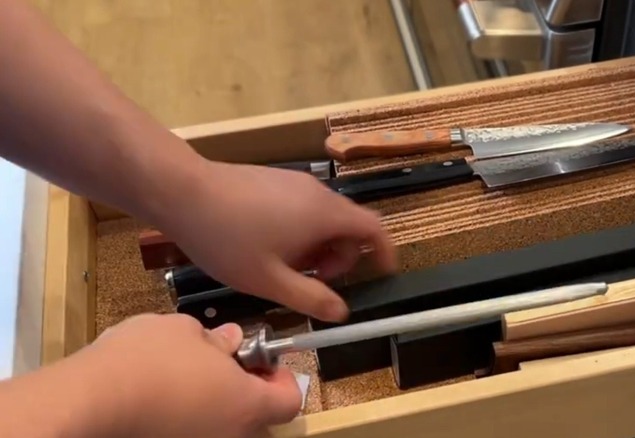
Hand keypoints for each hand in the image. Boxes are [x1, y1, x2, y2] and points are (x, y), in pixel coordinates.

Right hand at [74, 314, 301, 436]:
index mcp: (247, 405)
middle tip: (227, 369)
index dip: (283, 380)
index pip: (290, 402)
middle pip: (259, 421)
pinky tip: (169, 399)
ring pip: (226, 430)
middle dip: (249, 395)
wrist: (91, 401)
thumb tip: (231, 341)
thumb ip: (218, 340)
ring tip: (193, 382)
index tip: (265, 363)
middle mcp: (232, 437)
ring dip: (219, 408)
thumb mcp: (187, 332)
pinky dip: (192, 421)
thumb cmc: (147, 359)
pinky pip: (195, 433)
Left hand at [155, 160, 397, 321]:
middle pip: (349, 225)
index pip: (375, 229)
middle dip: (340, 257)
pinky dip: (301, 230)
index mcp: (325, 215)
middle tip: (312, 280)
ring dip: (317, 246)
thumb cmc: (228, 239)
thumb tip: (341, 312)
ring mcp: (295, 182)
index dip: (385, 252)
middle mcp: (318, 193)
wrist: (182, 191)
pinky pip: (303, 207)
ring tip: (284, 266)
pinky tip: (267, 245)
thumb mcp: (269, 281)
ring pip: (323, 217)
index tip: (382, 273)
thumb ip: (310, 298)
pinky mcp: (275, 179)